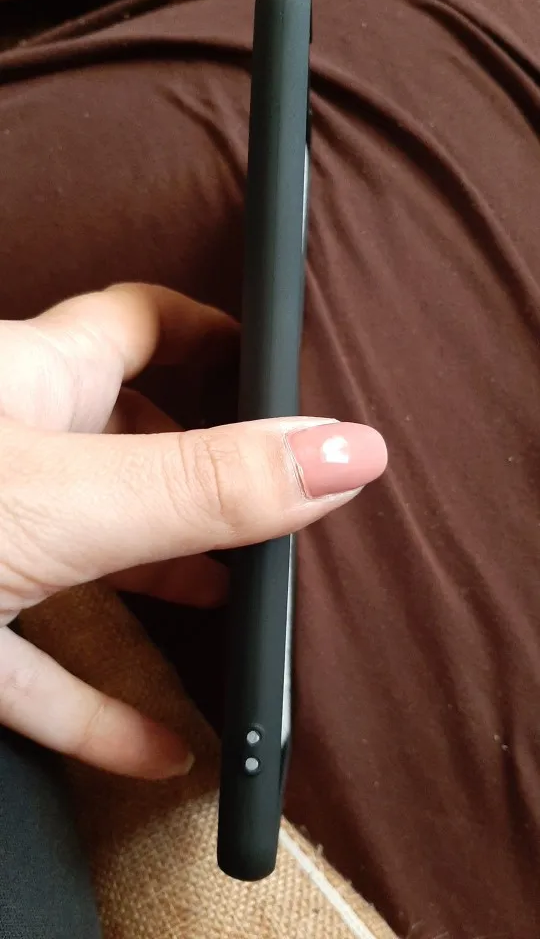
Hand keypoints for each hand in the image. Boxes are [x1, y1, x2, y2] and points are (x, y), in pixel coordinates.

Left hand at [0, 284, 386, 778]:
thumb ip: (205, 485)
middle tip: (273, 510)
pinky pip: (42, 667)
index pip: (139, 325)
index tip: (276, 365)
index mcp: (38, 381)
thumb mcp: (70, 499)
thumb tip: (343, 451)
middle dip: (201, 476)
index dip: (210, 335)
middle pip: (125, 446)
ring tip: (230, 607)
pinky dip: (100, 707)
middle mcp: (15, 451)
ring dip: (160, 582)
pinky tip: (158, 748)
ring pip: (89, 557)